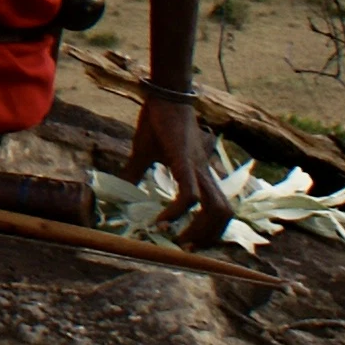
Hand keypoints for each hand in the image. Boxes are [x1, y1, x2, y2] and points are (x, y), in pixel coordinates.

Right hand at [124, 97, 238, 249]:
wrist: (163, 96)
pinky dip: (179, 212)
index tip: (184, 240)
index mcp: (199, 175)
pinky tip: (162, 219)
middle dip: (209, 237)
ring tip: (180, 239)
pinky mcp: (185, 163)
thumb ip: (135, 173)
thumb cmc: (157, 122)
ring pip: (218, 209)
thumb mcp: (144, 153)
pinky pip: (190, 195)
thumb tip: (119, 189)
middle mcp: (204, 175)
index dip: (209, 229)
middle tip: (186, 248)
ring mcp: (197, 170)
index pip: (219, 209)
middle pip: (225, 214)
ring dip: (201, 230)